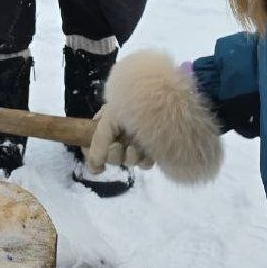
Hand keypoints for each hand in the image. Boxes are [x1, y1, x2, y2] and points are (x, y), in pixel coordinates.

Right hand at [79, 49, 223, 183]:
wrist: (174, 100)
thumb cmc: (138, 102)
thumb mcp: (112, 116)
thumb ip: (98, 140)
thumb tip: (94, 167)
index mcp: (110, 118)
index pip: (92, 139)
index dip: (92, 152)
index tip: (97, 160)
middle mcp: (123, 129)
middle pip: (109, 155)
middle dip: (114, 154)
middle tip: (121, 145)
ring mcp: (140, 140)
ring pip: (127, 161)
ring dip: (130, 157)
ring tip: (137, 147)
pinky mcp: (155, 149)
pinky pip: (144, 164)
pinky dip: (145, 161)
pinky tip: (149, 154)